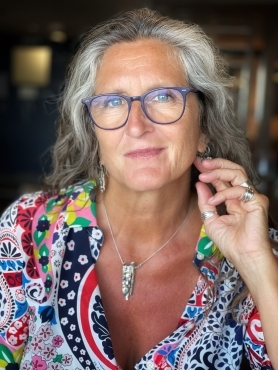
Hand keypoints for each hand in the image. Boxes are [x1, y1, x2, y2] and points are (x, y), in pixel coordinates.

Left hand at [194, 156, 271, 279]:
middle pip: (232, 170)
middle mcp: (242, 196)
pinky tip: (213, 200)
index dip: (210, 170)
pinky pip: (240, 189)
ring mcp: (251, 197)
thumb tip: (199, 184)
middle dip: (215, 164)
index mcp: (232, 200)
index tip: (197, 164)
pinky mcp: (258, 201)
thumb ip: (205, 202)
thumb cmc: (229, 243)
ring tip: (203, 175)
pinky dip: (224, 192)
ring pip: (237, 173)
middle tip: (201, 162)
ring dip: (218, 172)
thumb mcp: (210, 219)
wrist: (243, 256)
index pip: (223, 179)